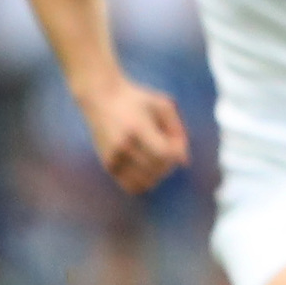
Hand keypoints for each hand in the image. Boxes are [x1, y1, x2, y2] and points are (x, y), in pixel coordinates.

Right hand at [76, 76, 188, 193]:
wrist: (101, 98)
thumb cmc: (137, 100)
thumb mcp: (163, 105)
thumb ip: (178, 131)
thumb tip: (184, 162)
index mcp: (137, 129)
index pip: (164, 155)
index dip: (176, 153)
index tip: (176, 143)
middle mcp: (122, 146)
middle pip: (157, 169)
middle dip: (170, 163)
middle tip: (167, 149)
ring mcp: (113, 158)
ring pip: (145, 182)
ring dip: (158, 175)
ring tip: (156, 158)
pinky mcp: (107, 165)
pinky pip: (131, 186)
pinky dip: (144, 182)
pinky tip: (146, 167)